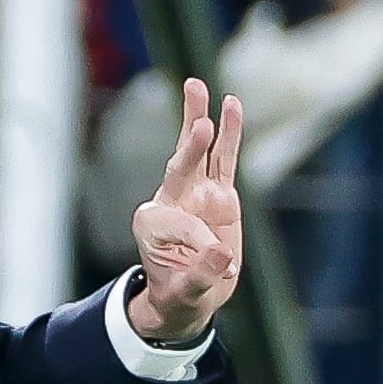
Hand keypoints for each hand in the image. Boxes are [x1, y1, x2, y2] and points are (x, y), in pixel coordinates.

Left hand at [128, 77, 243, 344]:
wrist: (191, 298)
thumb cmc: (181, 296)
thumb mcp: (186, 294)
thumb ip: (200, 273)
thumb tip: (223, 254)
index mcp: (151, 223)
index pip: (179, 219)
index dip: (200, 240)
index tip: (218, 262)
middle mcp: (170, 200)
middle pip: (179, 164)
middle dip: (189, 145)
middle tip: (199, 123)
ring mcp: (195, 193)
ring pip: (198, 152)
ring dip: (197, 119)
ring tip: (196, 85)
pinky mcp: (218, 194)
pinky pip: (224, 159)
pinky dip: (228, 133)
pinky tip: (230, 104)